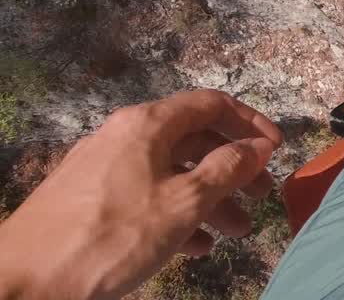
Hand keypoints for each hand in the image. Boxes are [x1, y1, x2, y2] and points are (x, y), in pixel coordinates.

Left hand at [0, 90, 281, 299]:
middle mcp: (125, 136)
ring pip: (171, 173)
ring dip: (209, 198)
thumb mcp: (182, 203)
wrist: (24, 283)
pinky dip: (176, 215)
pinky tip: (194, 247)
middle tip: (261, 196)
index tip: (277, 150)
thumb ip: (226, 170)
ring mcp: (104, 169)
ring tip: (235, 232)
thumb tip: (258, 146)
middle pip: (193, 140)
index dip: (250, 123)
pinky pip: (146, 196)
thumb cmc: (111, 236)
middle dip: (233, 168)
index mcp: (147, 125)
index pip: (211, 104)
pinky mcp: (89, 201)